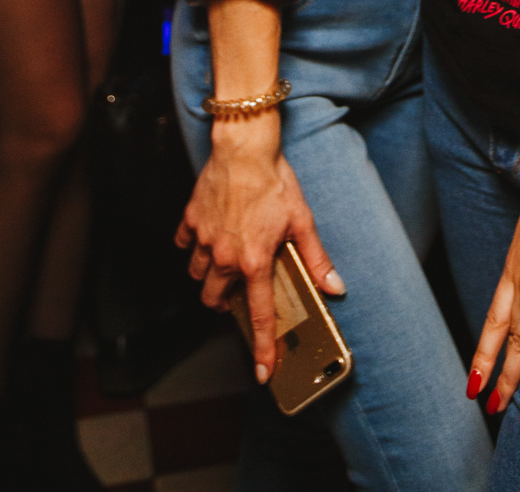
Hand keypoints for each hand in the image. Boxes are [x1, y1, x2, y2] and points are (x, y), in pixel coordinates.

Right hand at [175, 124, 344, 381]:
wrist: (244, 146)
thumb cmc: (274, 179)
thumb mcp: (302, 219)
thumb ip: (316, 258)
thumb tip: (335, 286)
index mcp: (255, 262)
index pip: (259, 315)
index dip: (263, 347)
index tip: (262, 372)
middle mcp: (225, 256)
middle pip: (214, 298)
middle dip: (222, 303)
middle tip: (235, 293)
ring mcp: (204, 238)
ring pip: (197, 273)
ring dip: (207, 275)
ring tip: (222, 263)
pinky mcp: (191, 219)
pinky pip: (184, 242)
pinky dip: (192, 244)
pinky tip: (206, 235)